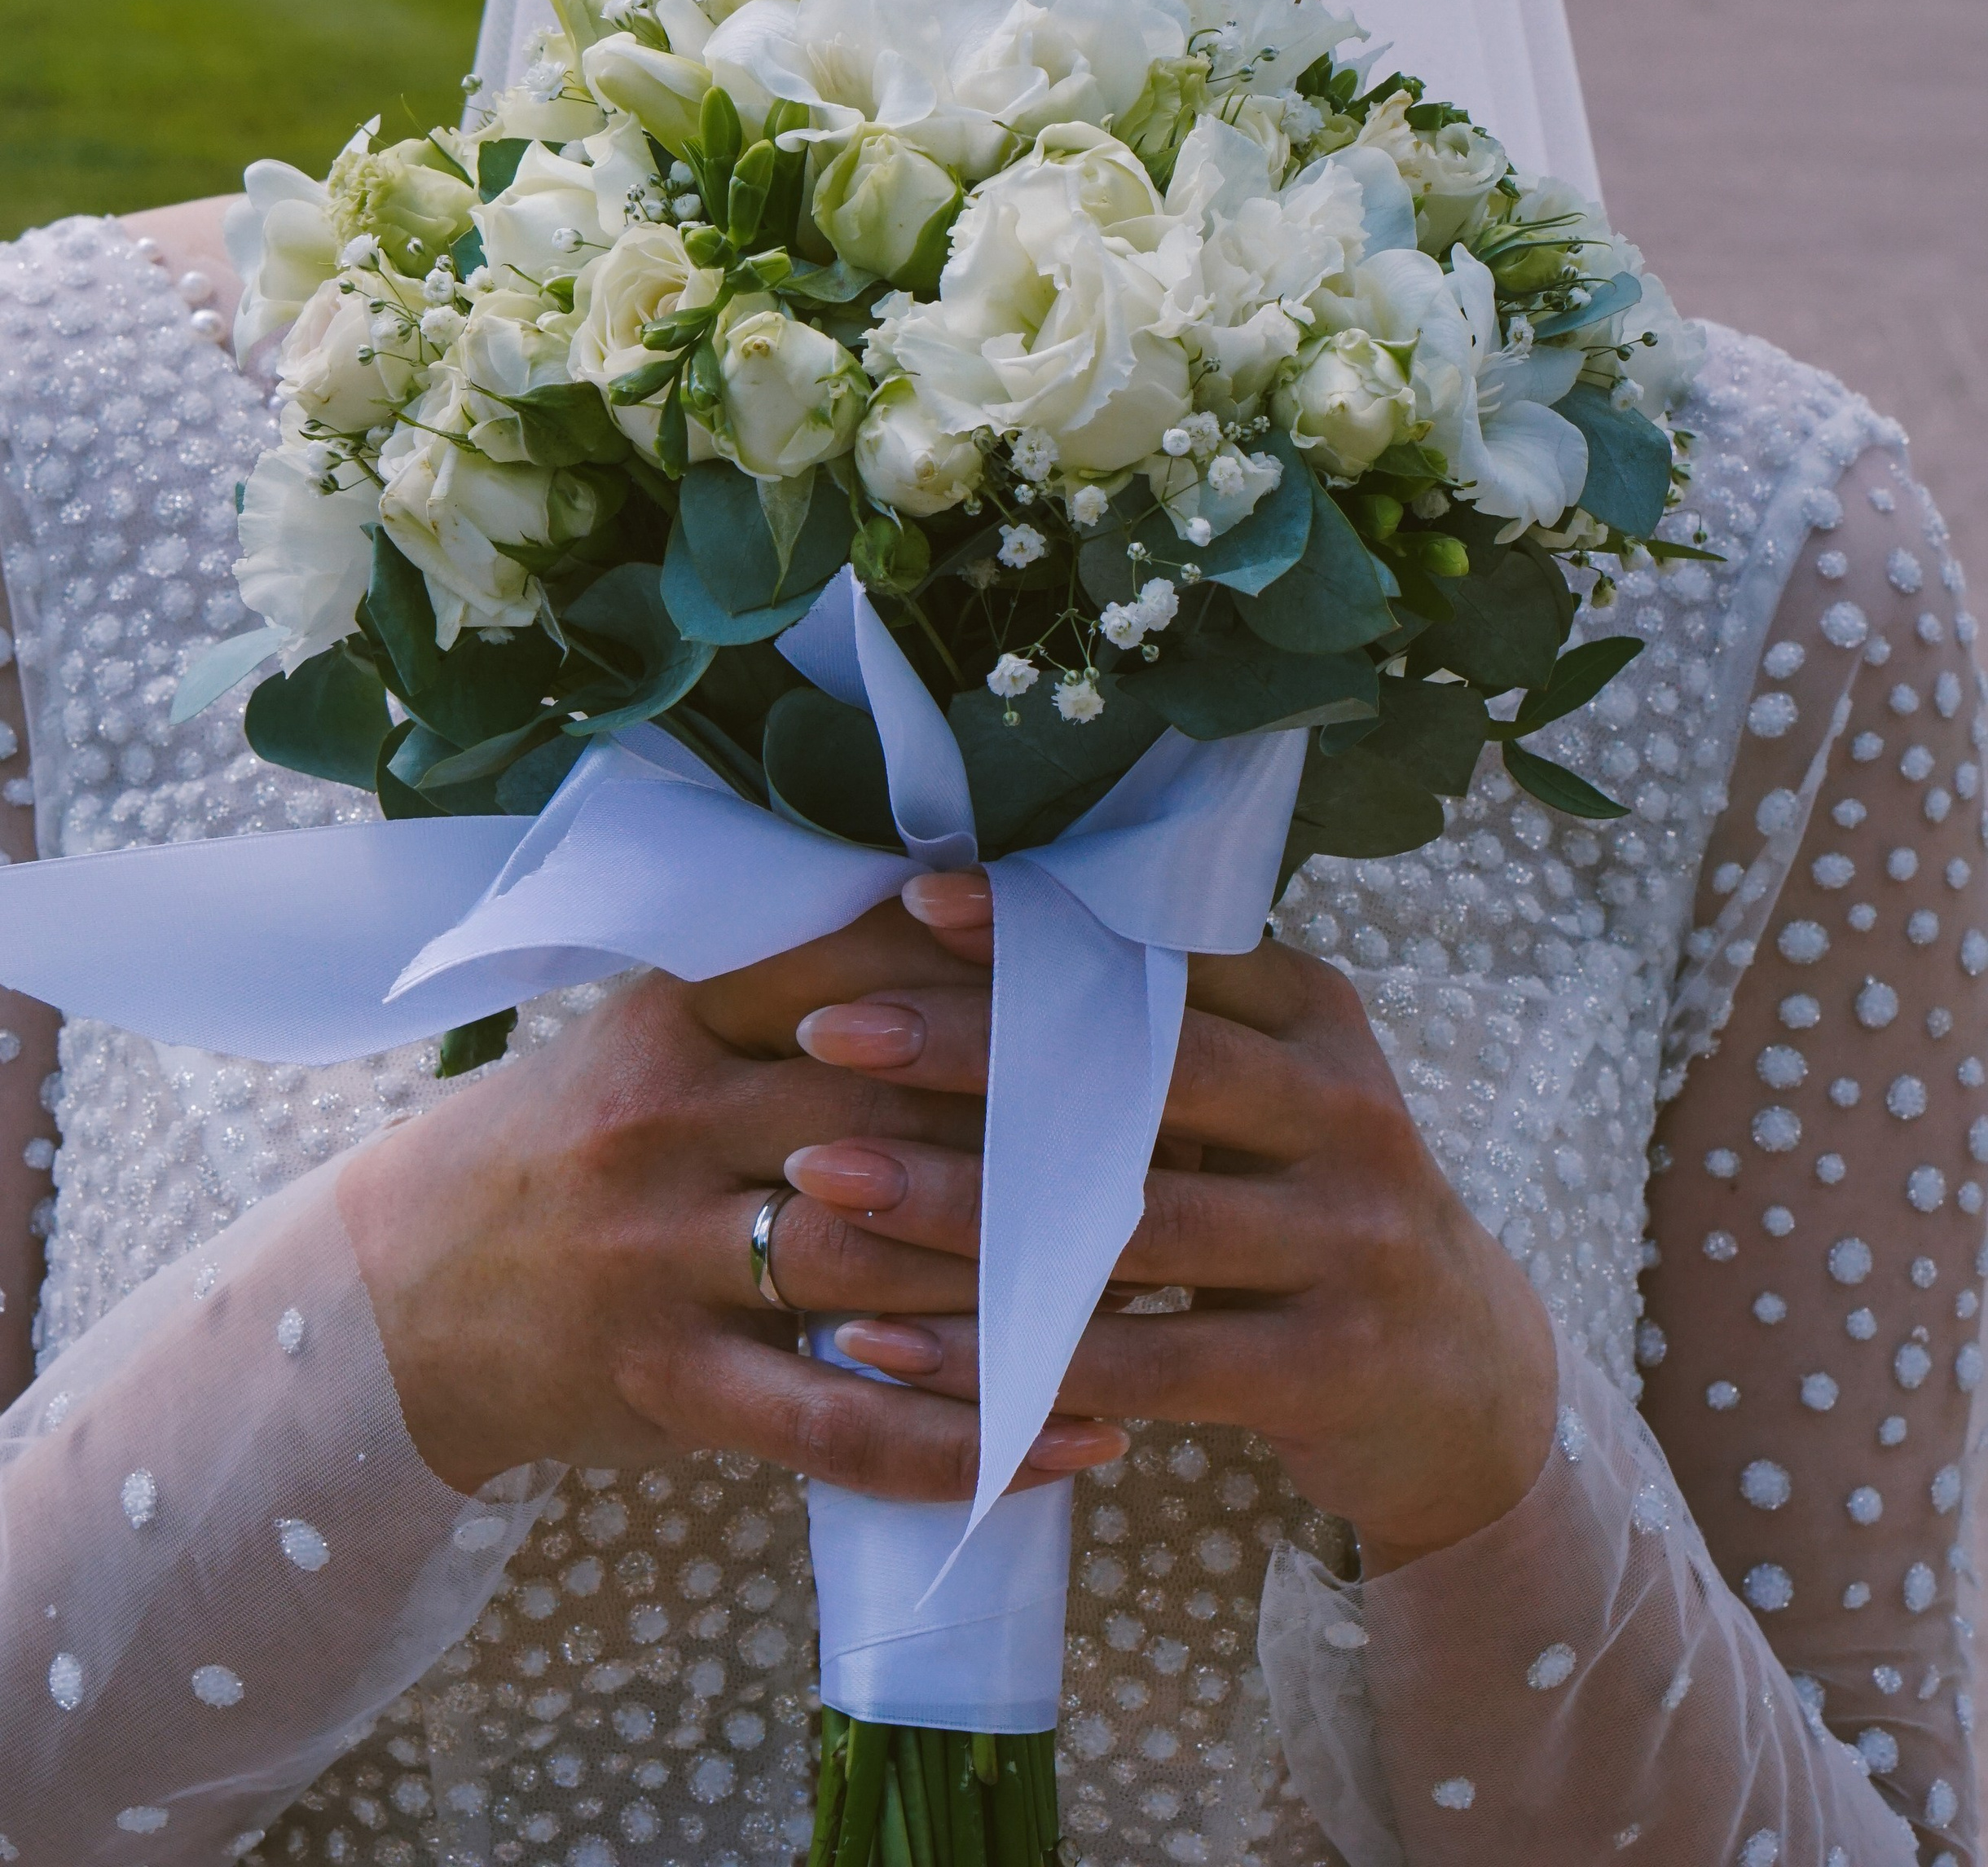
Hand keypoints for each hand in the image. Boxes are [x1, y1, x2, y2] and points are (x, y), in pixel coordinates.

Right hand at [335, 899, 1129, 1502]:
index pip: (852, 967)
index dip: (987, 969)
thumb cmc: (575, 1135)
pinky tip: (1081, 1438)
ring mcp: (662, 1259)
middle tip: (1194, 1134)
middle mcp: (666, 1121)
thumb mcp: (658, 1024)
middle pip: (888, 1115)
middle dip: (1043, 1127)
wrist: (402, 1291)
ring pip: (881, 1271)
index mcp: (675, 1011)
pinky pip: (841, 1426)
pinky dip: (969, 1442)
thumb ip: (793, 979)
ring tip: (1171, 1285)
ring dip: (1032, 1286)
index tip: (1116, 975)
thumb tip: (977, 920)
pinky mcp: (668, 1387)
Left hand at [780, 875, 1554, 1575]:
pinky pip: (1138, 1361)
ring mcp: (1346, 1243)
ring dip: (958, 1207)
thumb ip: (1164, 1024)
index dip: (1041, 926)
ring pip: (1124, 1221)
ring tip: (824, 1182)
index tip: (911, 901)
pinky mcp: (1324, 1368)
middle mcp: (1345, 1111)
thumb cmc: (1308, 1210)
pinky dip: (1005, 1362)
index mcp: (1319, 1019)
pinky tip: (886, 1349)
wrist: (1464, 1388)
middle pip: (1141, 1070)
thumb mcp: (1275, 1095)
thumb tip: (954, 928)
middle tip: (829, 1033)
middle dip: (976, 1048)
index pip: (1168, 950)